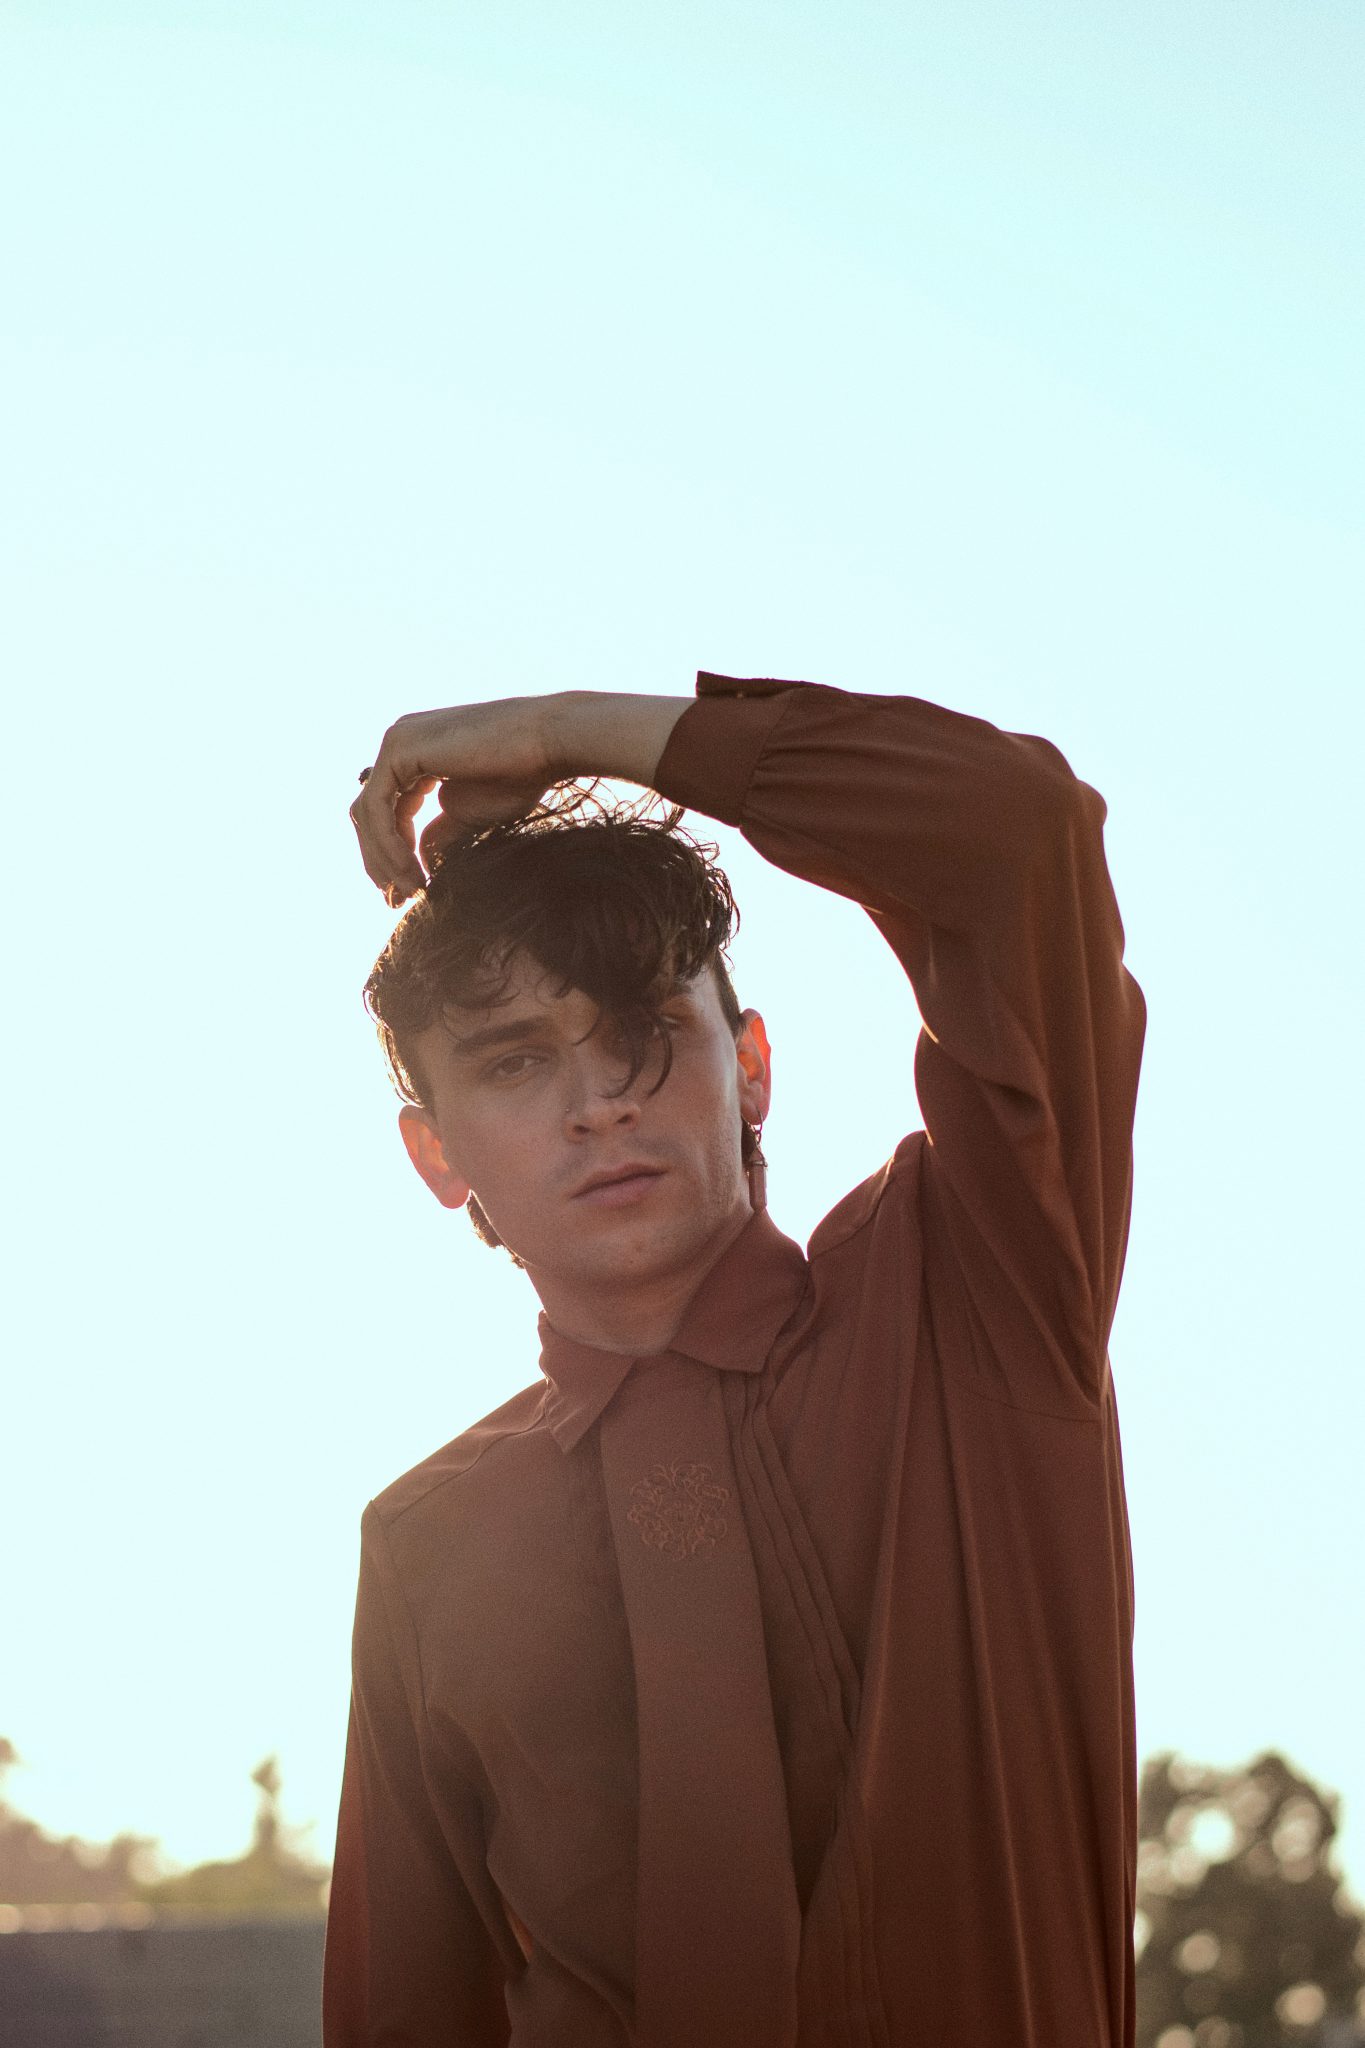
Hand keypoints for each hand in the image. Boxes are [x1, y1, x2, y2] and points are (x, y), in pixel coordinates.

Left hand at [349, 697, 557, 904]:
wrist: (547, 744)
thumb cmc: (521, 774)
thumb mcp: (469, 814)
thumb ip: (439, 834)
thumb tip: (420, 864)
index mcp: (413, 753)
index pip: (384, 810)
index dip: (390, 854)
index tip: (410, 892)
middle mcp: (398, 742)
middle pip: (368, 812)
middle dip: (379, 860)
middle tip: (397, 901)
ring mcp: (396, 741)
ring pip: (367, 813)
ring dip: (383, 859)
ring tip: (409, 892)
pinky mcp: (400, 748)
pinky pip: (377, 807)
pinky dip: (388, 844)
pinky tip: (410, 871)